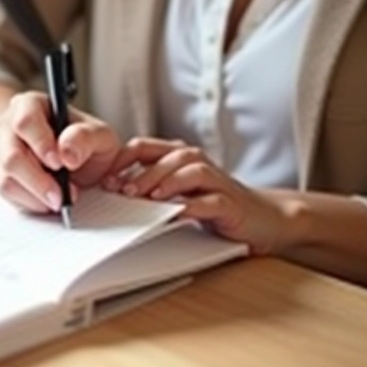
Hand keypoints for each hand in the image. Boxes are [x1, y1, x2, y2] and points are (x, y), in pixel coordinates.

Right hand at [0, 91, 120, 213]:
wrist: (75, 161)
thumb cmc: (83, 143)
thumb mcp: (99, 136)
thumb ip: (86, 138)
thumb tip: (67, 153)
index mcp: (31, 105)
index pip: (25, 121)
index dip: (41, 143)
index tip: (60, 164)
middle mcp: (8, 125)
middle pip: (11, 154)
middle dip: (39, 179)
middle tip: (62, 194)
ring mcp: (0, 151)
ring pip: (6, 177)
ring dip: (36, 194)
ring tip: (59, 199)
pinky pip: (7, 192)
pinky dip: (30, 202)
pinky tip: (48, 200)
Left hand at [104, 138, 296, 254]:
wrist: (265, 218)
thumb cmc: (214, 203)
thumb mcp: (176, 192)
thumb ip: (149, 186)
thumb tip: (109, 190)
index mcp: (179, 158)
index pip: (144, 147)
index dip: (121, 160)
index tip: (102, 178)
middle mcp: (198, 163)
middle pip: (166, 157)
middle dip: (140, 172)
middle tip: (119, 189)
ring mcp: (217, 182)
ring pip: (190, 170)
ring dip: (166, 181)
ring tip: (146, 196)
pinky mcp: (231, 203)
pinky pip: (211, 200)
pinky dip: (192, 204)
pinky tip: (177, 212)